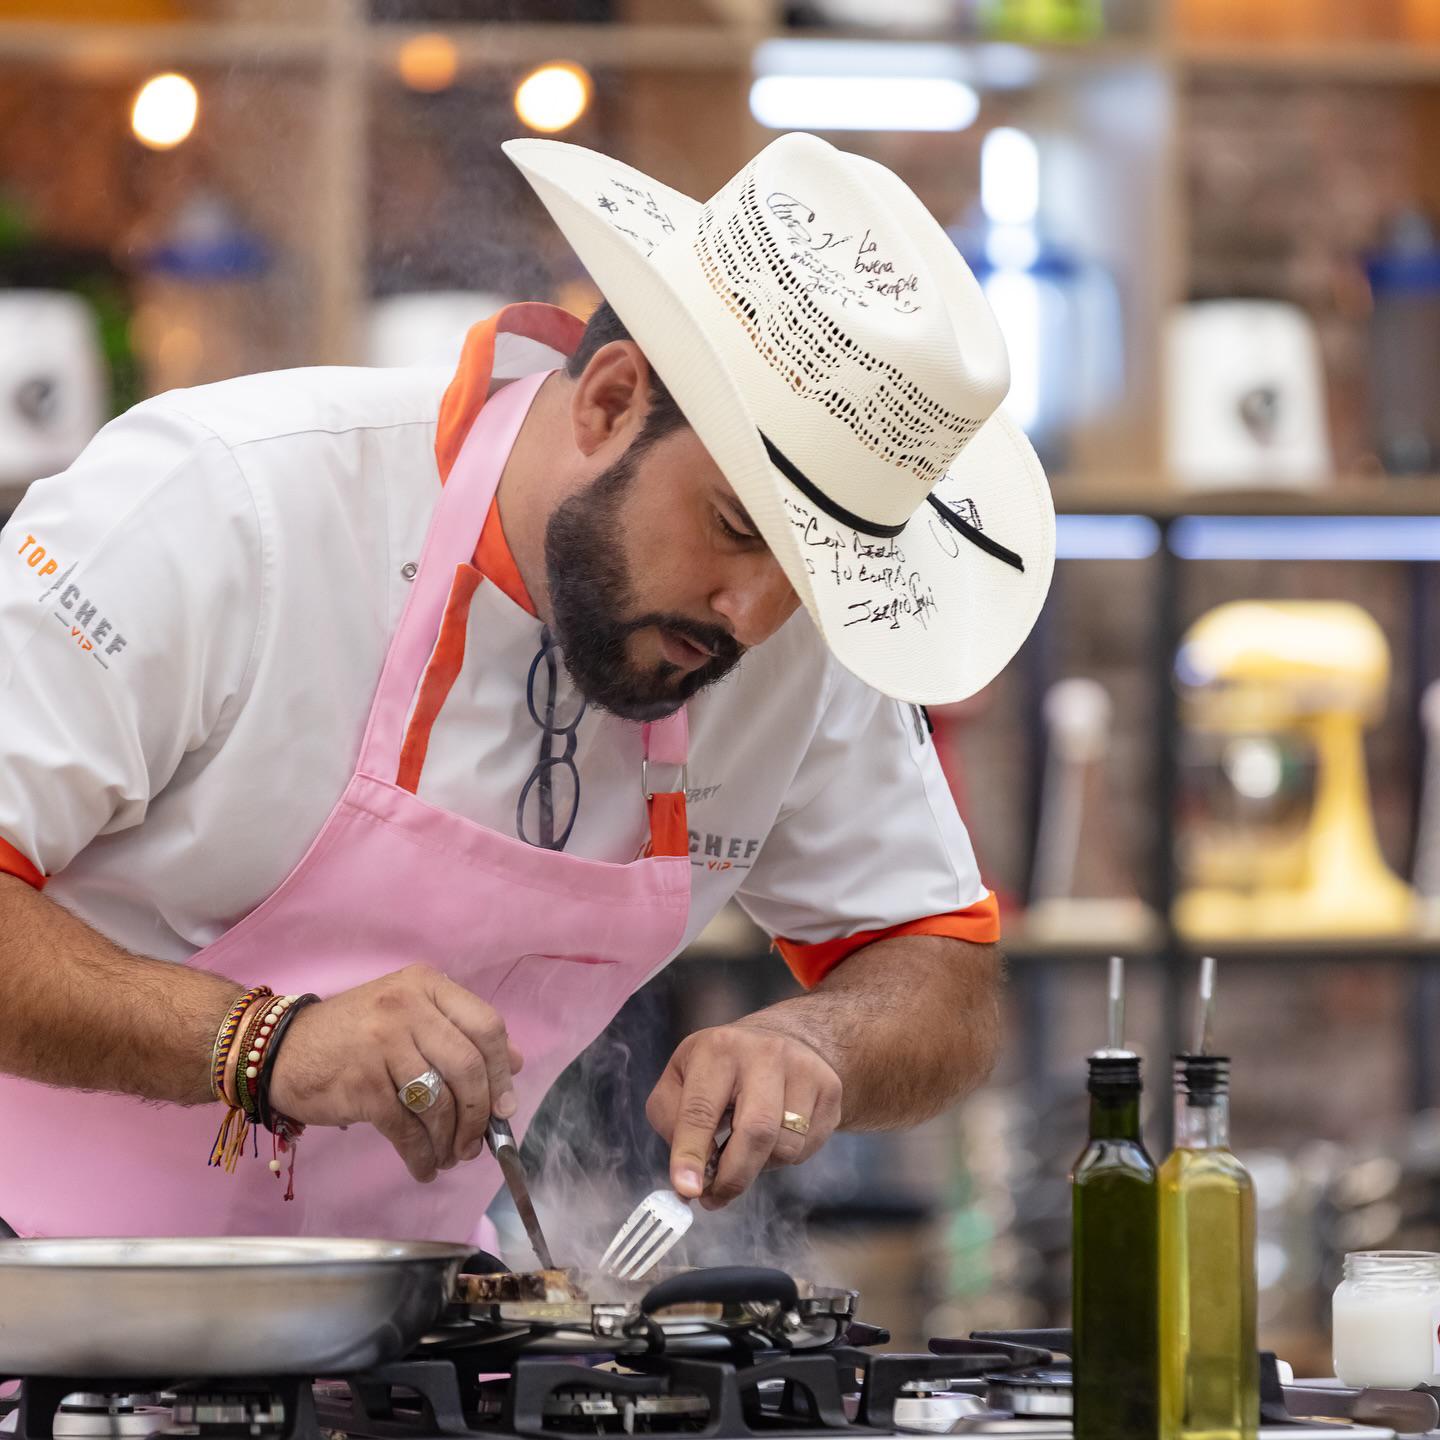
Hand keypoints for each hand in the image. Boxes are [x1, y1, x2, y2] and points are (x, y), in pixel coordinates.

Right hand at [268, 965, 523, 1182]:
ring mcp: (383, 1043)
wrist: (279, 1049)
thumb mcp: (409, 1015)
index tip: (504, 1107)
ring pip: (439, 1102)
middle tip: (476, 1143)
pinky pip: (406, 1127)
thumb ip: (461, 1034)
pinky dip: (420, 1155)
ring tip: (448, 1157)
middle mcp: (408, 1007)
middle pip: (468, 1067)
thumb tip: (515, 1064)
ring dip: (450, 1140)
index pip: (487, 1026)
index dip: (502, 1072)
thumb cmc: (353, 1035)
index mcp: (427, 985)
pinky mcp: (362, 1083)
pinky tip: (422, 1166)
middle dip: (479, 1114)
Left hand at [646, 1022, 841, 1208]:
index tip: (687, 1190)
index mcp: (718, 1048)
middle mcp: (765, 1053)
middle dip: (734, 1176)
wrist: (781, 1038)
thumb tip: (688, 1177)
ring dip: (758, 1167)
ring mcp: (803, 1069)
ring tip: (743, 1151)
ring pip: (785, 1147)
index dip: (690, 1154)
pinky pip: (807, 1148)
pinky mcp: (829, 1089)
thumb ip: (672, 1123)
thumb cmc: (720, 1068)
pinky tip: (771, 1137)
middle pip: (756, 1131)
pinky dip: (783, 1158)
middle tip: (715, 1198)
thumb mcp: (681, 1079)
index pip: (701, 1109)